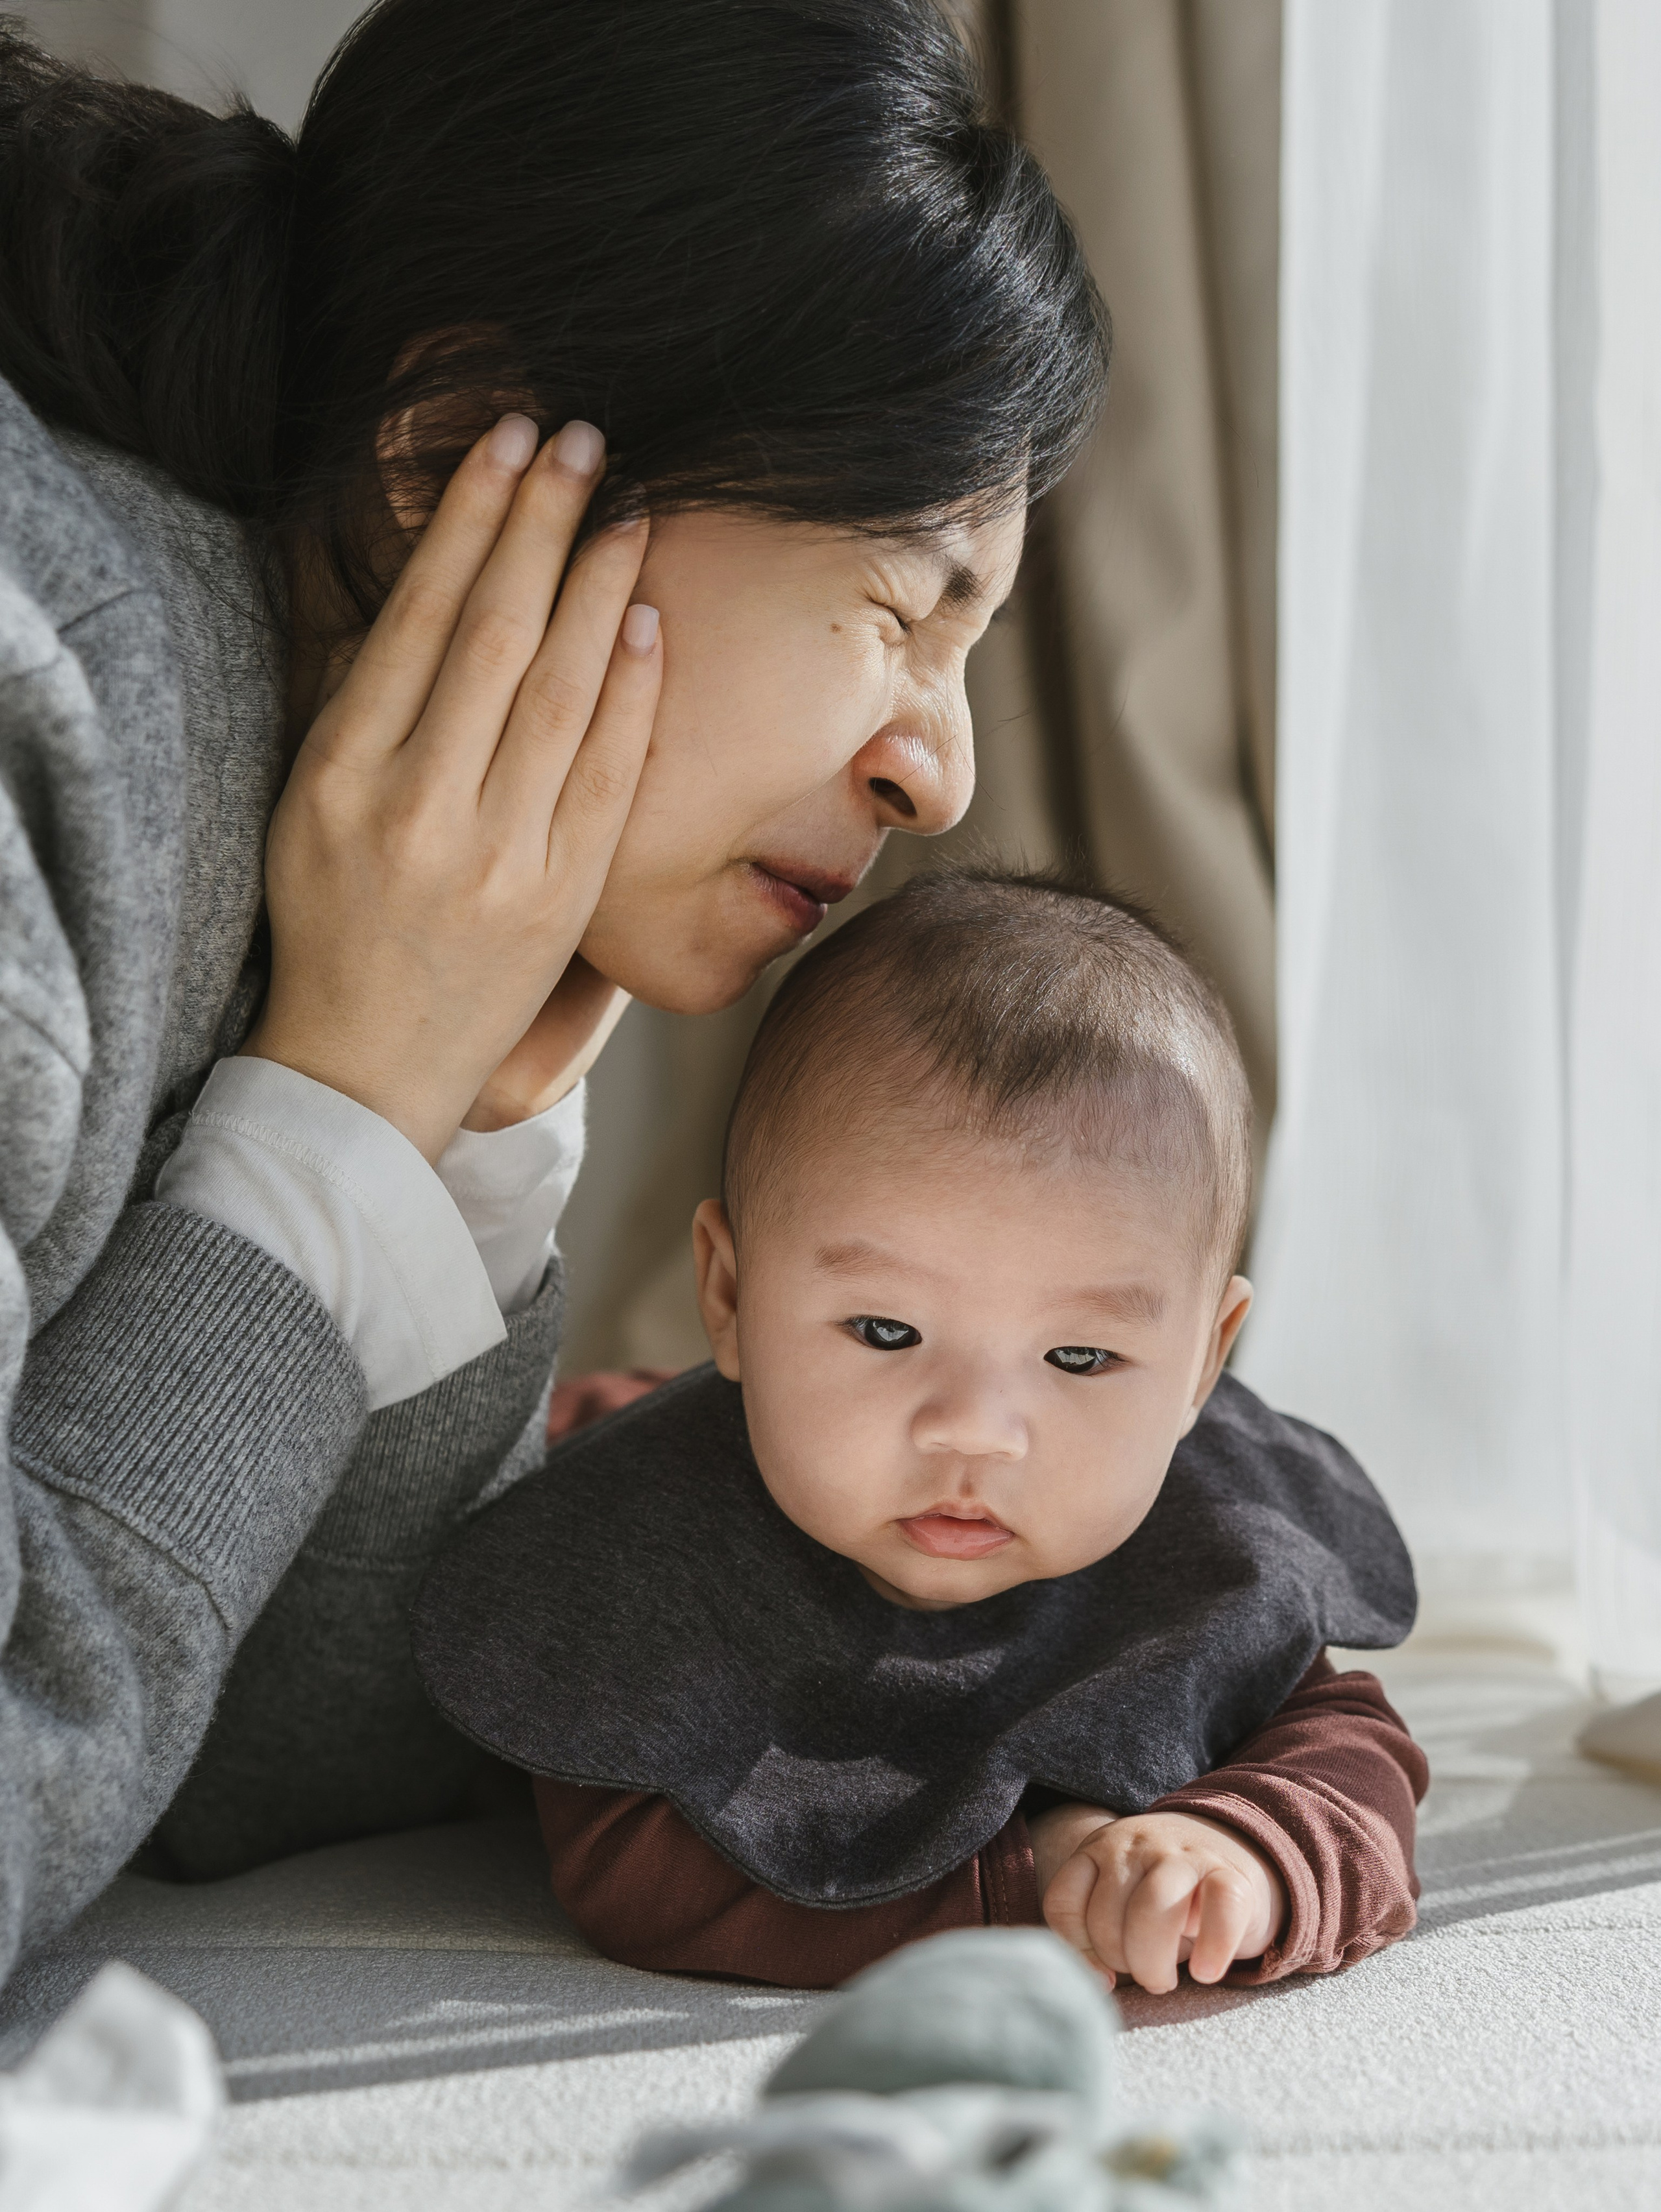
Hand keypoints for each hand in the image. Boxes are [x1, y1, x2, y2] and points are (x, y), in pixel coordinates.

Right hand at [247, 415, 660, 1161]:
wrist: (366, 1063)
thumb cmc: (331, 919)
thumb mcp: (305, 804)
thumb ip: (361, 703)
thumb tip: (436, 582)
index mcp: (341, 772)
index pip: (418, 615)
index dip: (470, 518)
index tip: (504, 441)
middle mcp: (419, 806)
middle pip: (496, 633)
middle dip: (543, 521)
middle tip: (583, 437)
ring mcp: (498, 855)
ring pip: (562, 691)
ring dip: (601, 585)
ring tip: (628, 505)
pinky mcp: (561, 897)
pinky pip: (608, 774)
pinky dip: (631, 692)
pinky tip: (646, 619)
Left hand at [1032, 1805, 1284, 1993]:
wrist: (1234, 1849)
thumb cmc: (1167, 1895)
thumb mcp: (1121, 1899)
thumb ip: (1096, 1931)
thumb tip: (1098, 1981)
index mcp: (1100, 1849)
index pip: (1064, 1901)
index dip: (1077, 1950)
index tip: (1102, 1974)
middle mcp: (1137, 1845)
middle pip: (1107, 1914)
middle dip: (1120, 1961)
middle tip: (1142, 1973)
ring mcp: (1185, 1855)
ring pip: (1153, 1909)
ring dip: (1153, 1962)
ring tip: (1163, 1980)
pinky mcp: (1231, 1874)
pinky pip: (1219, 1911)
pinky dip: (1211, 1949)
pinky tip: (1205, 1971)